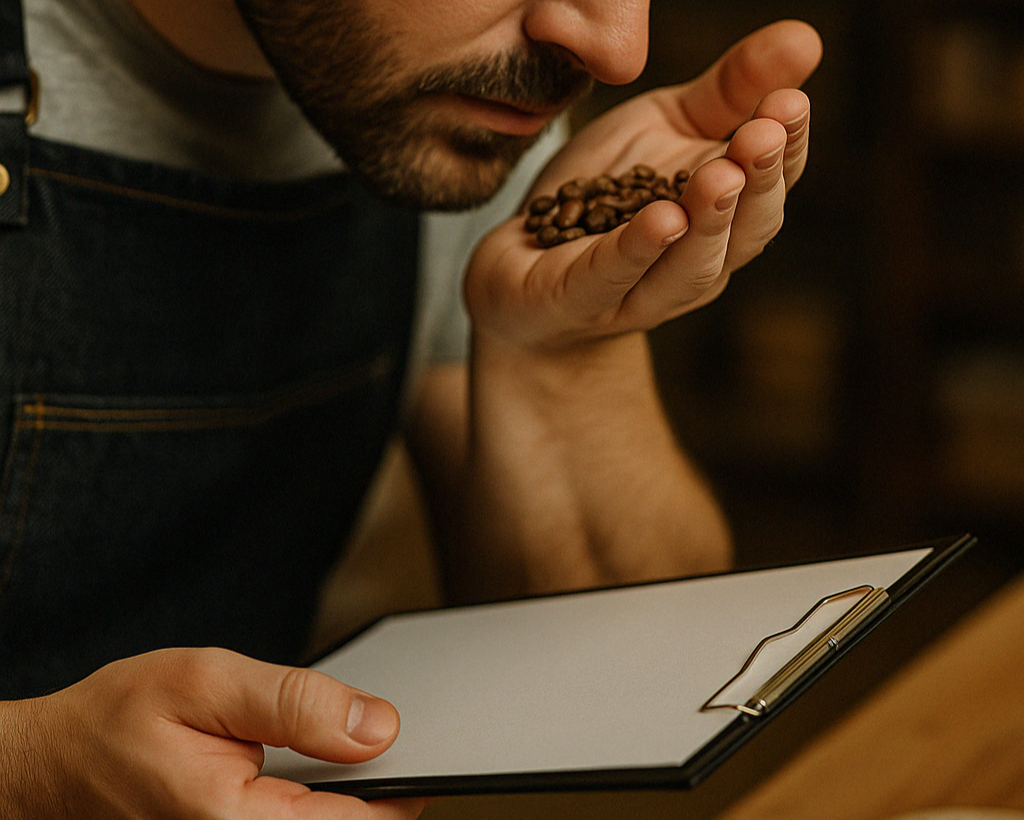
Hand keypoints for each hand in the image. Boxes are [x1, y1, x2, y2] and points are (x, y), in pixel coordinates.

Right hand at [0, 648, 425, 819]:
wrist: (54, 765)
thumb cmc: (115, 722)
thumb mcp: (207, 684)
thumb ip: (296, 703)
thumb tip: (377, 726)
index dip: (403, 783)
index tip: (425, 747)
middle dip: (375, 787)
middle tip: (370, 735)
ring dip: (347, 795)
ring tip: (343, 746)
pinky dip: (318, 799)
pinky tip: (313, 767)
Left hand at [465, 19, 822, 348]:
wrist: (523, 265)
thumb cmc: (603, 194)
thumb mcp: (662, 128)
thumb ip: (728, 91)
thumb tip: (806, 40)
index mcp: (724, 221)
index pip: (770, 186)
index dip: (787, 148)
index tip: (792, 101)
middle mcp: (695, 265)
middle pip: (744, 234)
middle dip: (758, 184)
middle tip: (764, 135)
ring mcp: (640, 294)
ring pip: (690, 268)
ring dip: (710, 223)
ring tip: (720, 176)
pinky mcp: (578, 302)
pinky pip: (613, 278)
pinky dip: (638, 250)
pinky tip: (661, 220)